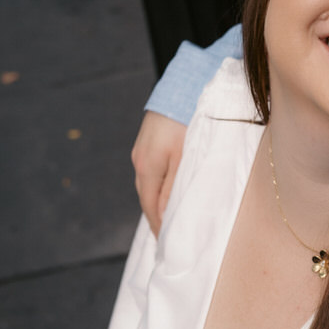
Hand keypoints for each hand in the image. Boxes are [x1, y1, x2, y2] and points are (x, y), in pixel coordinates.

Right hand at [131, 111, 185, 234]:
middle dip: (156, 216)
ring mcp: (141, 149)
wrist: (186, 86)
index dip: (158, 226)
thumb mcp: (186, 159)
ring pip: (149, 183)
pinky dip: (158, 184)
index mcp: (148, 167)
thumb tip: (165, 214)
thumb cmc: (189, 123)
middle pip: (147, 196)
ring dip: (157, 199)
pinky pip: (151, 170)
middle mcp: (139, 160)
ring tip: (169, 215)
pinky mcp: (147, 141)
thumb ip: (175, 187)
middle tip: (168, 234)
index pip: (150, 206)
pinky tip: (167, 187)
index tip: (165, 243)